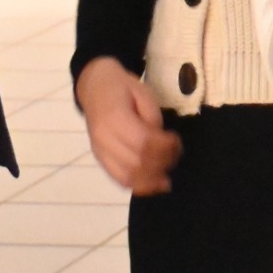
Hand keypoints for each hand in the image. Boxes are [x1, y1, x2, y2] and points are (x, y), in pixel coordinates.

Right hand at [77, 58, 178, 194]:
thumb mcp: (143, 93)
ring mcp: (99, 151)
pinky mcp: (100, 159)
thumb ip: (152, 118)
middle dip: (161, 163)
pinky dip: (137, 185)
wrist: (96, 88)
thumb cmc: (123, 88)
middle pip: (135, 162)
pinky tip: (153, 184)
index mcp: (114, 118)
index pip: (143, 142)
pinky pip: (117, 178)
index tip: (177, 142)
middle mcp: (103, 138)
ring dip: (150, 180)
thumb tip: (161, 140)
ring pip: (126, 175)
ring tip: (167, 178)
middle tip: (176, 156)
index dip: (164, 147)